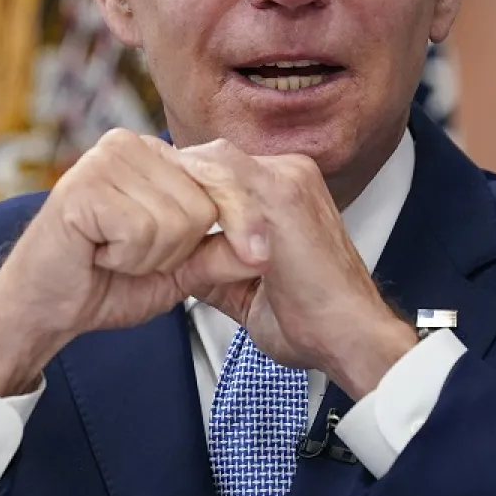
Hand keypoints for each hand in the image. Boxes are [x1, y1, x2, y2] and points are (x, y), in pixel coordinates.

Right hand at [0, 129, 268, 395]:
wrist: (42, 308)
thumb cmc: (105, 282)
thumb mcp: (178, 271)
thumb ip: (220, 256)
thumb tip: (266, 249)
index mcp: (155, 155)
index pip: (222, 180)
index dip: (242, 222)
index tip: (262, 255)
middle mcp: (131, 145)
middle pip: (204, 204)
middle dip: (179, 250)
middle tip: (135, 256)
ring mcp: (104, 160)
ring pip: (177, 220)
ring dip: (150, 257)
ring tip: (114, 253)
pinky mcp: (83, 187)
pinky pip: (142, 230)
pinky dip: (127, 257)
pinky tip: (99, 252)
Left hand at [174, 142, 417, 398]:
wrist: (352, 339)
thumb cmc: (309, 322)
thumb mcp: (245, 286)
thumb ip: (211, 265)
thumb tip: (172, 261)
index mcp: (283, 188)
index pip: (215, 169)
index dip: (179, 190)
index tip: (151, 218)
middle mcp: (289, 174)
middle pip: (210, 156)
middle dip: (174, 185)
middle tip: (144, 220)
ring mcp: (290, 179)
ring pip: (214, 160)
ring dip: (182, 192)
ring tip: (160, 230)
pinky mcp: (285, 194)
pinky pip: (225, 177)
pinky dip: (198, 202)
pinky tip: (179, 233)